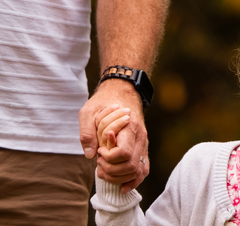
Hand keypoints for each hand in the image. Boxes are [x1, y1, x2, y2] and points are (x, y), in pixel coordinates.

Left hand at [79, 79, 149, 193]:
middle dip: (111, 170)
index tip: (99, 152)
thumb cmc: (103, 103)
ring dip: (119, 178)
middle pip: (130, 165)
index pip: (123, 153)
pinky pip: (143, 169)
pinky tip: (123, 187)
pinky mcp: (142, 149)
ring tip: (104, 172)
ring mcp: (143, 144)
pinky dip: (134, 180)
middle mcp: (140, 137)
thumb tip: (90, 155)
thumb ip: (87, 132)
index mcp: (129, 126)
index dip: (109, 158)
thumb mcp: (88, 111)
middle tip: (99, 163)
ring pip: (137, 170)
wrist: (121, 94)